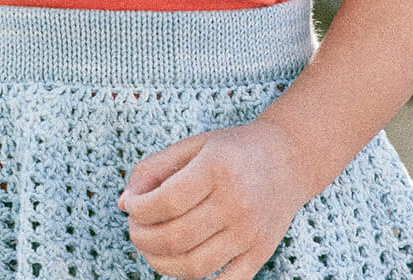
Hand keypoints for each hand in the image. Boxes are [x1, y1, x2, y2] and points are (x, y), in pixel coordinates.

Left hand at [117, 120, 306, 279]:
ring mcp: (250, 232)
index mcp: (216, 168)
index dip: (138, 209)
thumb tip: (122, 203)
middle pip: (176, 237)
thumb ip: (154, 168)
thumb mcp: (192, 145)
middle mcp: (236, 202)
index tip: (130, 205)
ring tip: (150, 248)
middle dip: (143, 239)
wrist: (289, 157)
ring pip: (195, 267)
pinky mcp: (261, 253)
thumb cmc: (232, 149)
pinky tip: (178, 263)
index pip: (165, 202)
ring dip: (160, 264)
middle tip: (134, 230)